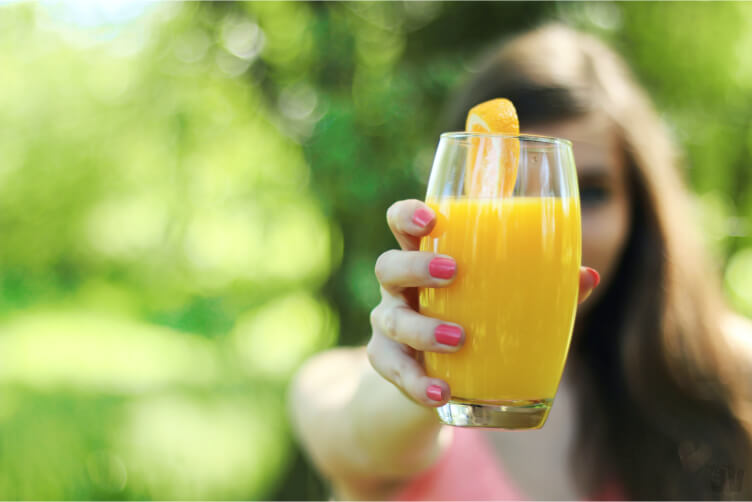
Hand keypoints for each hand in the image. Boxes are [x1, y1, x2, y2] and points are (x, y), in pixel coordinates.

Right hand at [368, 199, 599, 407]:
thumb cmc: (477, 322)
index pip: (403, 224)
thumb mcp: (503, 302)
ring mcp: (390, 324)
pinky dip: (417, 382)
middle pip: (389, 265)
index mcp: (426, 259)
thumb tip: (588, 276)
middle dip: (415, 265)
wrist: (444, 378)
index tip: (431, 218)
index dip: (408, 215)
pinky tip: (441, 391)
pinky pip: (394, 370)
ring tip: (457, 338)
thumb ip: (541, 288)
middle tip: (451, 272)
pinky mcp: (388, 361)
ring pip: (391, 320)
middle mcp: (401, 288)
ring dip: (423, 329)